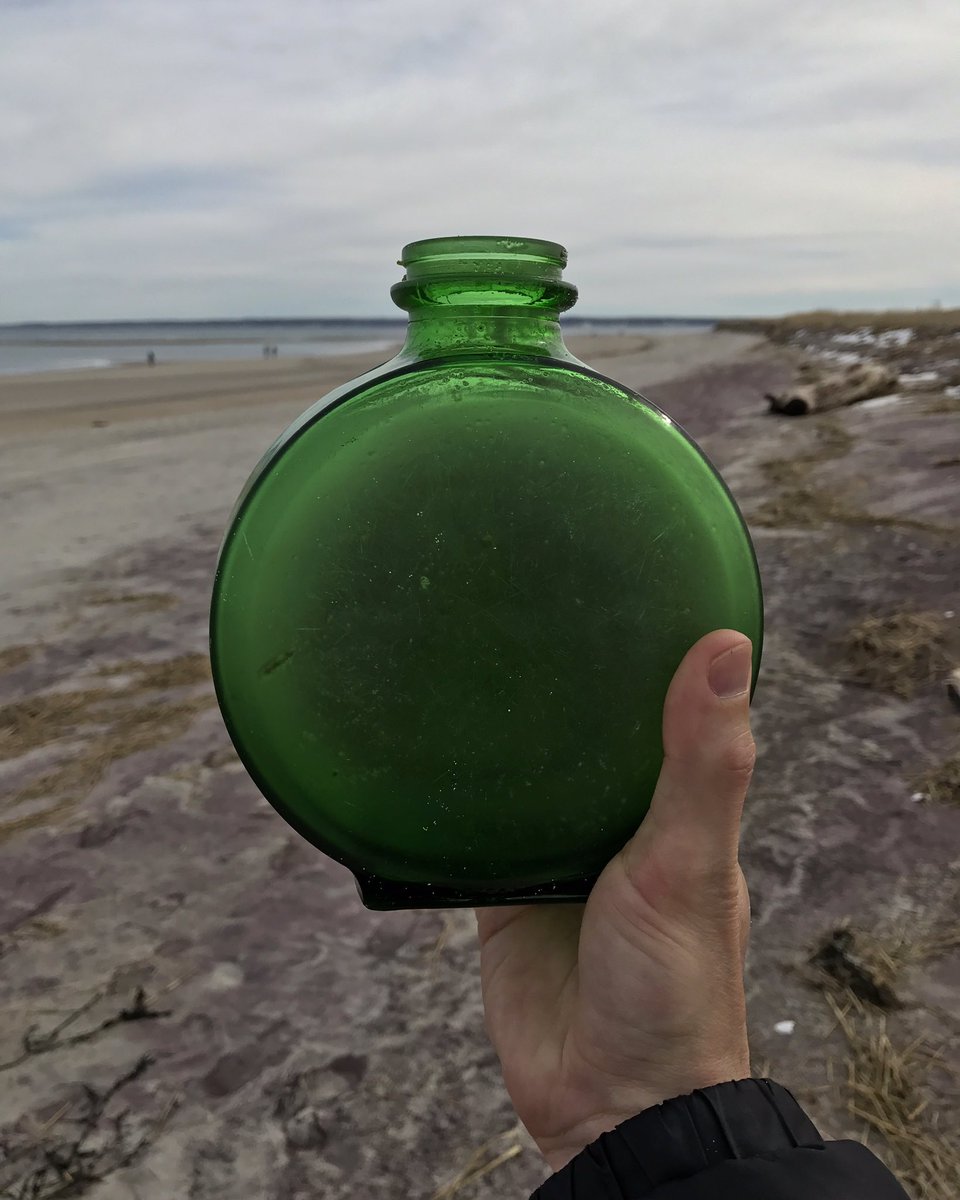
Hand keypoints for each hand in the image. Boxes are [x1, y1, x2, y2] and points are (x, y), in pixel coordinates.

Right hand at [475, 630, 755, 1172]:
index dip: (642, 651)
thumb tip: (726, 647)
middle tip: (513, 604)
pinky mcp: (498, 890)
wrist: (607, 1100)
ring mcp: (552, 854)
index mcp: (671, 806)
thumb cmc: (673, 988)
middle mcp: (612, 822)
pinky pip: (467, 832)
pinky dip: (448, 801)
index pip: (659, 709)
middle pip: (578, 737)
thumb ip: (704, 765)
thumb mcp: (692, 863)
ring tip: (459, 656)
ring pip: (518, 778)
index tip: (612, 579)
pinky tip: (418, 751)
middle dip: (554, 686)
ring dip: (497, 738)